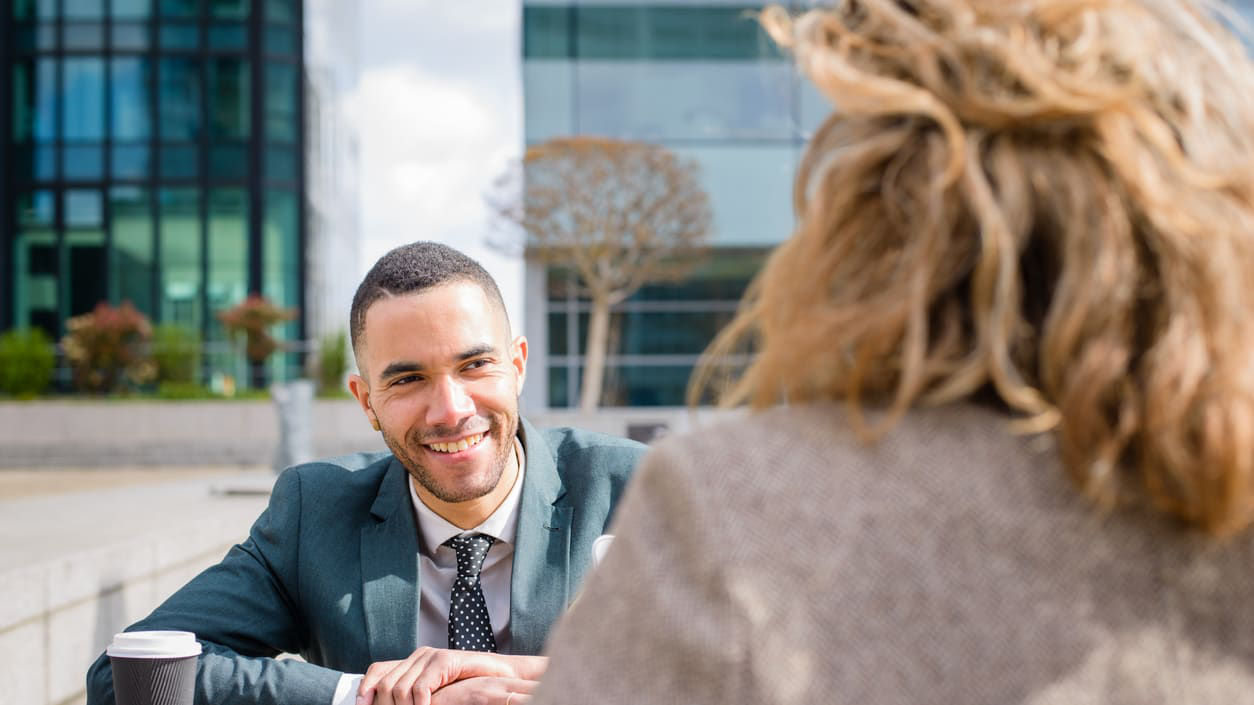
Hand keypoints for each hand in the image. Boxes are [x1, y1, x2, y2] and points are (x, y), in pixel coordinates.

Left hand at [358, 647, 546, 704]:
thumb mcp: (435, 693)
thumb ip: (414, 695)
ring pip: (399, 689)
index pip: (377, 671)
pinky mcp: (444, 660)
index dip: (366, 689)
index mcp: (413, 662)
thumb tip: (389, 704)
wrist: (501, 676)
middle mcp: (419, 656)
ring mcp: (431, 657)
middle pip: (385, 684)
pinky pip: (420, 689)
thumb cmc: (469, 689)